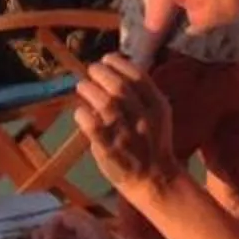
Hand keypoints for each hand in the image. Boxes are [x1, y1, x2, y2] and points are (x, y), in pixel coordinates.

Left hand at [71, 53, 179, 201]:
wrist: (154, 179)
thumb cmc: (152, 145)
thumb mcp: (157, 117)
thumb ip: (141, 98)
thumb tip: (115, 75)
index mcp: (158, 106)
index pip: (139, 76)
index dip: (120, 63)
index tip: (108, 58)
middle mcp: (144, 117)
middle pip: (119, 86)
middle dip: (101, 72)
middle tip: (92, 69)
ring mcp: (126, 133)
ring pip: (104, 102)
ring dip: (89, 89)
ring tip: (83, 86)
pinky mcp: (109, 147)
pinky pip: (91, 124)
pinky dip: (82, 113)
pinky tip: (80, 112)